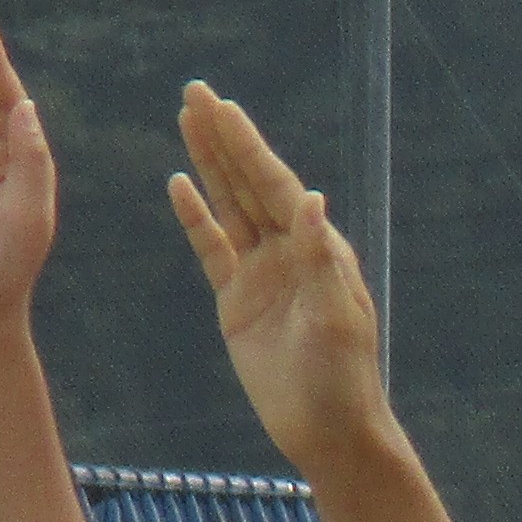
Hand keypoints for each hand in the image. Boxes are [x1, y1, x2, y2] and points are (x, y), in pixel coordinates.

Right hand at [167, 82, 399, 474]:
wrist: (328, 429)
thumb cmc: (343, 377)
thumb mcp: (335, 317)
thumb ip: (320, 258)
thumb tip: (312, 199)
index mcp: (320, 250)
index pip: (277, 185)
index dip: (247, 145)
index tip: (222, 107)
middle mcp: (291, 252)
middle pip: (250, 183)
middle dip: (224, 138)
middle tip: (195, 92)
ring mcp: (263, 274)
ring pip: (230, 205)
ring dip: (209, 164)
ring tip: (187, 120)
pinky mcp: (238, 301)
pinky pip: (213, 248)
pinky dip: (196, 217)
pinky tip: (179, 183)